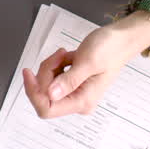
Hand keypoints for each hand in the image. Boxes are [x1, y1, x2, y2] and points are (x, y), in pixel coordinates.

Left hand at [22, 16, 149, 117]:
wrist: (121, 39)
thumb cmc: (110, 49)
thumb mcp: (88, 62)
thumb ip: (68, 81)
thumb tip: (50, 95)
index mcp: (82, 101)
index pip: (46, 109)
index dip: (33, 92)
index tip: (29, 72)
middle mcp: (77, 102)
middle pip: (44, 94)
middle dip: (46, 72)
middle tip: (60, 54)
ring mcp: (74, 93)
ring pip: (47, 83)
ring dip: (52, 65)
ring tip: (67, 53)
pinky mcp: (72, 84)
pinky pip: (53, 77)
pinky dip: (56, 64)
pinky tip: (69, 56)